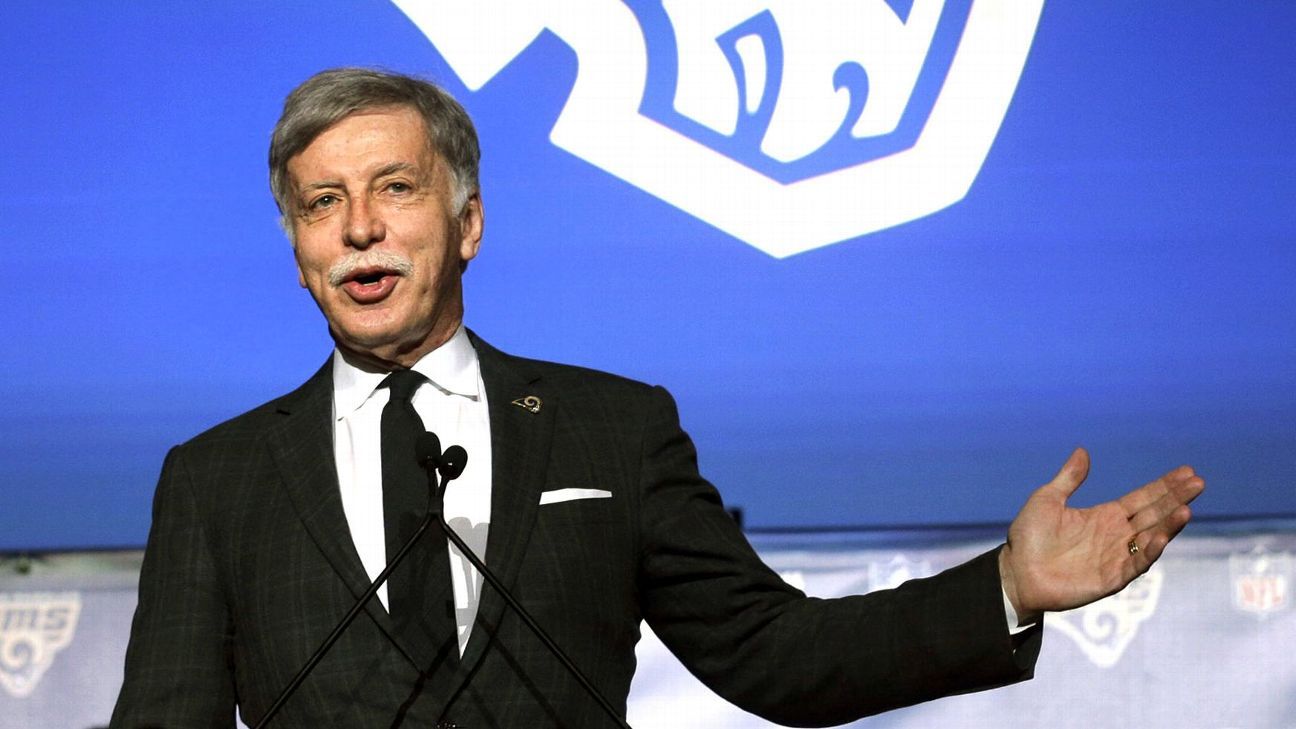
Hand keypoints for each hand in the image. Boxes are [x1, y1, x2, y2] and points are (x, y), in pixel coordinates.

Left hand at [998, 448, 1204, 624]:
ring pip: (1151, 538)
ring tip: (1186, 509)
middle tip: (1198, 482)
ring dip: (1169, 525)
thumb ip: (1069, 478)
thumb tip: (1083, 451)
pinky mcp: (1111, 578)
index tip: (1187, 471)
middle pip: (1154, 514)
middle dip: (1176, 499)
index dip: (1164, 486)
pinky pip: (1135, 563)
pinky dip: (1149, 551)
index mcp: (1106, 516)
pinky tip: (1161, 537)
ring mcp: (1116, 556)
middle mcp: (1117, 535)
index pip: (1143, 497)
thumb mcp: (1047, 500)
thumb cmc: (1028, 538)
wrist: (1015, 573)